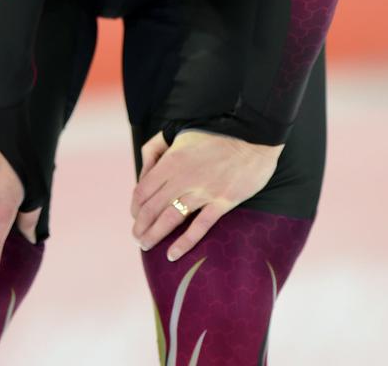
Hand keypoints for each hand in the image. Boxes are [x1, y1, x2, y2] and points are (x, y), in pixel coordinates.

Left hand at [130, 130, 283, 260]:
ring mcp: (204, 191)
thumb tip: (144, 170)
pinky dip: (184, 243)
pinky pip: (199, 227)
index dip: (135, 207)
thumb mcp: (180, 132)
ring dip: (154, 235)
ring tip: (146, 246)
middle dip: (141, 226)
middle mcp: (184, 177)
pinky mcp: (223, 201)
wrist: (253, 134)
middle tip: (137, 237)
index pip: (143, 190)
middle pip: (152, 208)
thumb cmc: (215, 132)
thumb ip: (158, 149)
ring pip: (170, 219)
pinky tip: (172, 254)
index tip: (134, 215)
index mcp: (172, 160)